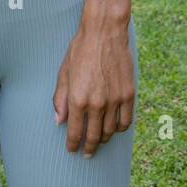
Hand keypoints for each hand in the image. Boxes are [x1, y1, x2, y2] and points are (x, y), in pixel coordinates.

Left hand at [52, 23, 135, 155]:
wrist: (105, 32)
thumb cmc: (80, 49)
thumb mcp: (64, 72)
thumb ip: (60, 98)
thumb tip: (58, 121)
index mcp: (78, 98)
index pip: (75, 132)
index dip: (73, 144)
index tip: (72, 150)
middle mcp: (97, 103)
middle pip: (94, 136)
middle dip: (89, 148)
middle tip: (87, 153)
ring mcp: (115, 100)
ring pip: (110, 132)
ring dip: (104, 140)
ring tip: (99, 141)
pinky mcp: (129, 95)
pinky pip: (126, 121)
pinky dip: (119, 129)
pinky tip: (114, 129)